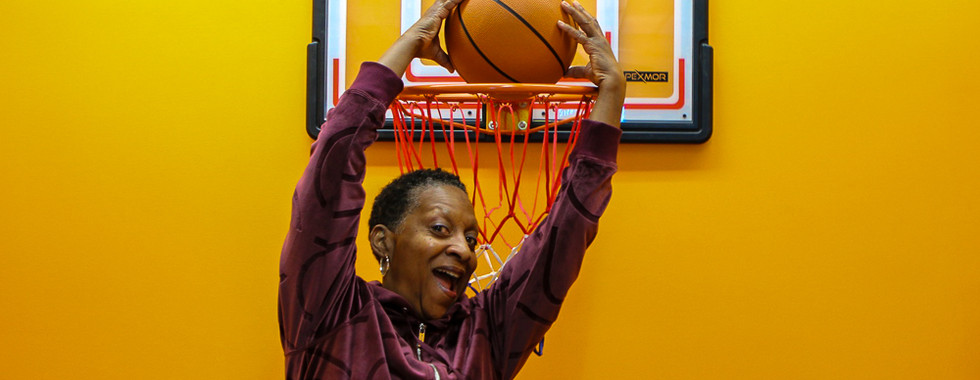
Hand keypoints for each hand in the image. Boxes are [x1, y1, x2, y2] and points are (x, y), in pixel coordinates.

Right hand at [378, 0, 462, 75]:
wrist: (413, 45)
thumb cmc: (421, 48)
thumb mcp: (437, 54)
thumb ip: (446, 60)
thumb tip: (452, 69)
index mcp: (434, 20)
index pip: (445, 10)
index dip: (450, 5)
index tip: (458, 4)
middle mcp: (434, 14)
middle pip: (446, 2)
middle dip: (452, 0)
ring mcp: (436, 12)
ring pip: (449, 1)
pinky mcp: (437, 12)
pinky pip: (450, 3)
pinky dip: (457, 1)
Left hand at [557, 1, 625, 126]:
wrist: (611, 81)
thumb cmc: (602, 77)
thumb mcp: (586, 71)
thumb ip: (575, 70)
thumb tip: (564, 72)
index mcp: (600, 43)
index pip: (593, 26)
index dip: (585, 17)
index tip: (579, 10)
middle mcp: (600, 39)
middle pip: (588, 20)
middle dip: (579, 10)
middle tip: (570, 2)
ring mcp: (597, 41)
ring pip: (584, 22)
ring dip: (573, 12)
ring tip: (564, 4)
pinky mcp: (593, 46)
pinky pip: (578, 35)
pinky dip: (568, 29)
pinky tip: (559, 24)